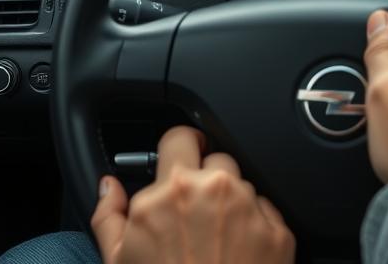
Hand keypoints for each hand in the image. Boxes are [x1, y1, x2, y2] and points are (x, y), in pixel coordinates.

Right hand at [91, 126, 294, 263]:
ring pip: (242, 185)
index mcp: (173, 189)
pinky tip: (236, 254)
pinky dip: (254, 227)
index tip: (179, 157)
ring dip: (230, 204)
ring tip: (214, 242)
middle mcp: (215, 189)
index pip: (179, 136)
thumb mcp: (118, 260)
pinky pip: (265, 213)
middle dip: (205, 178)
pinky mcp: (278, 231)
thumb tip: (109, 185)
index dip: (178, 147)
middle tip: (194, 213)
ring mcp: (251, 208)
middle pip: (214, 158)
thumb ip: (109, 214)